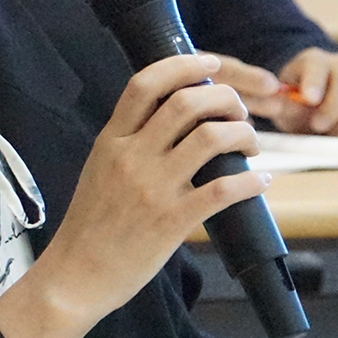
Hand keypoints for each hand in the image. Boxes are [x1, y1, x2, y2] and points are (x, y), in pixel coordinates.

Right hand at [0, 52, 268, 337]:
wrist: (77, 273)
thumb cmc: (89, 225)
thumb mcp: (98, 170)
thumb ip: (127, 145)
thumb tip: (168, 124)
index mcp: (110, 141)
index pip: (144, 85)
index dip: (183, 65)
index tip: (211, 64)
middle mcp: (131, 157)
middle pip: (186, 103)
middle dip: (224, 98)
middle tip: (238, 111)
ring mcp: (152, 188)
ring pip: (210, 139)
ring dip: (242, 134)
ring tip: (251, 144)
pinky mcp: (172, 220)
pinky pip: (223, 189)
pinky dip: (250, 180)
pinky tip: (259, 181)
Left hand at [271, 48, 337, 137]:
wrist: (311, 103)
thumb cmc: (295, 101)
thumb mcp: (282, 102)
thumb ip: (282, 104)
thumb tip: (277, 106)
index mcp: (314, 60)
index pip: (316, 64)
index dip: (314, 81)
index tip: (309, 99)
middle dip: (333, 107)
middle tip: (318, 126)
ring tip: (332, 134)